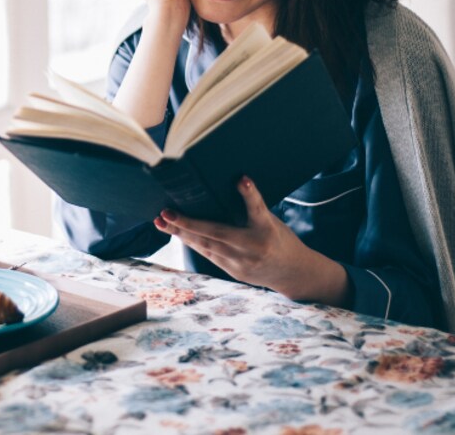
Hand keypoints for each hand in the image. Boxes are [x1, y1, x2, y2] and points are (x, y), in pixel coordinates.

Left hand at [153, 177, 349, 304]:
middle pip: (217, 233)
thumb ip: (252, 209)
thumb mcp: (272, 221)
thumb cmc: (280, 239)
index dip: (250, 194)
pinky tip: (176, 232)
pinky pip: (208, 254)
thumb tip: (231, 186)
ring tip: (161, 222)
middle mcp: (253, 247)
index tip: (242, 179)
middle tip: (166, 213)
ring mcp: (241, 263)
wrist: (292, 273)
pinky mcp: (233, 272)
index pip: (258, 209)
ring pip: (206, 246)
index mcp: (267, 229)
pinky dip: (192, 242)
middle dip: (188, 223)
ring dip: (182, 234)